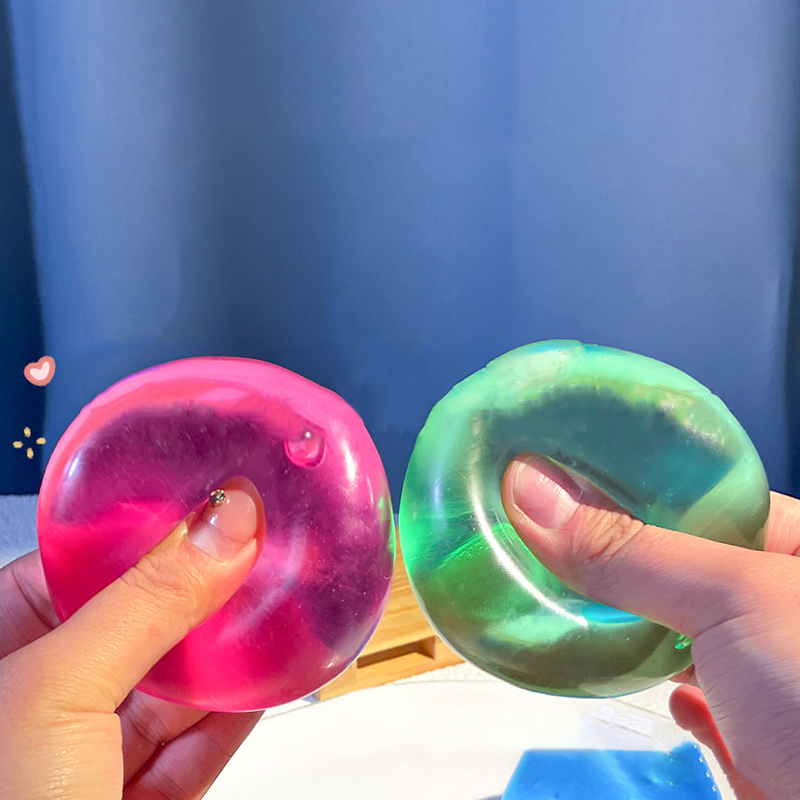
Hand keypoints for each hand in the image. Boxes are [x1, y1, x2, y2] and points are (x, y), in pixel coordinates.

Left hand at [0, 480, 263, 799]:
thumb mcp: (58, 691)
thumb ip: (149, 599)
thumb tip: (228, 520)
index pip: (83, 558)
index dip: (152, 520)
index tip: (216, 488)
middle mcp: (40, 695)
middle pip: (141, 614)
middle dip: (206, 581)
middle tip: (268, 534)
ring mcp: (90, 752)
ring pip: (177, 676)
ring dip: (235, 641)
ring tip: (289, 589)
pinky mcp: (140, 796)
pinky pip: (199, 736)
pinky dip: (243, 702)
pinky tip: (279, 663)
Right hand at [502, 455, 799, 799]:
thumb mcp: (735, 599)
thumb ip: (631, 550)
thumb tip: (533, 492)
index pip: (713, 493)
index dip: (643, 480)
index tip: (572, 468)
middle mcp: (790, 607)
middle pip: (689, 563)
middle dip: (624, 554)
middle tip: (551, 529)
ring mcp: (776, 676)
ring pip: (686, 632)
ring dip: (634, 625)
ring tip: (571, 593)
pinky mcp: (759, 738)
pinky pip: (701, 699)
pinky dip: (670, 690)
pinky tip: (661, 686)